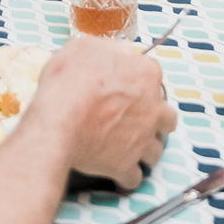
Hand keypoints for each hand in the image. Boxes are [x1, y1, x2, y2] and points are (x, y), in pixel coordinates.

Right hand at [19, 36, 175, 189]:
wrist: (57, 121)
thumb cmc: (67, 81)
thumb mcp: (85, 47)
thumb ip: (111, 48)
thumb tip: (123, 51)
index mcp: (146, 74)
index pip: (155, 78)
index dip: (140, 84)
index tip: (128, 89)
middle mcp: (153, 107)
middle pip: (167, 118)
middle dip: (155, 121)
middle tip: (136, 121)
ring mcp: (143, 138)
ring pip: (156, 150)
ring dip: (144, 150)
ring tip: (127, 148)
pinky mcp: (127, 164)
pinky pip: (135, 176)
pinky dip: (126, 175)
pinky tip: (117, 170)